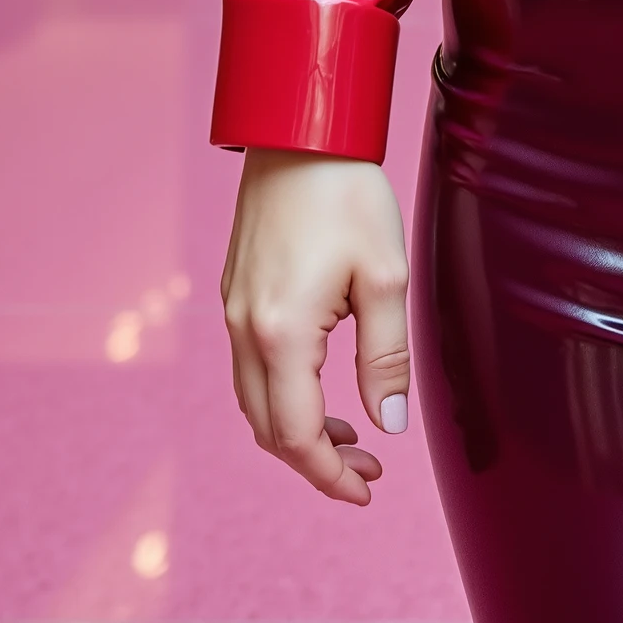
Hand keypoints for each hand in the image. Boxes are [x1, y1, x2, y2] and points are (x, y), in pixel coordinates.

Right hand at [220, 149, 412, 505]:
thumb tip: (389, 423)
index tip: (365, 491)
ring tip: (350, 435)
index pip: (297, 436)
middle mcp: (244, 330)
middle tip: (366, 470)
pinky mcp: (236, 293)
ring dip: (297, 430)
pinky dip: (282, 394)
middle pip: (269, 429)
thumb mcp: (386, 277)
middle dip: (315, 462)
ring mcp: (234, 311)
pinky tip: (321, 385)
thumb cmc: (348, 194)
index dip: (330, 476)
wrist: (300, 131)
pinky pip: (250, 368)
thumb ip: (387, 357)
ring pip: (255, 401)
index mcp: (281, 334)